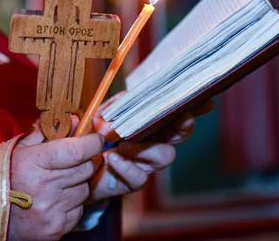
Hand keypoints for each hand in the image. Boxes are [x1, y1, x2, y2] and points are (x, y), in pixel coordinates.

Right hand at [8, 131, 103, 239]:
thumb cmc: (4, 177)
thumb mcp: (20, 150)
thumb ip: (48, 134)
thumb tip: (77, 121)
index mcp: (33, 163)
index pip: (76, 151)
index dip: (92, 143)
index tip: (96, 139)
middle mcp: (43, 188)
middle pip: (85, 169)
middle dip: (83, 162)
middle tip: (72, 161)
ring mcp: (51, 210)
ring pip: (84, 190)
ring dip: (76, 185)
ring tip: (57, 185)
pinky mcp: (56, 228)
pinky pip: (77, 211)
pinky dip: (70, 205)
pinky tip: (54, 201)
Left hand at [76, 92, 214, 201]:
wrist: (76, 168)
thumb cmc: (90, 139)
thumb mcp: (96, 117)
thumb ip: (110, 107)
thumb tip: (124, 97)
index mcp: (147, 123)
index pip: (172, 112)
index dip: (189, 106)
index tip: (203, 100)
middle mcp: (152, 142)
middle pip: (179, 134)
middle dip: (182, 125)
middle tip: (180, 117)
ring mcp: (145, 163)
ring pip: (164, 155)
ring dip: (146, 147)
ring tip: (124, 144)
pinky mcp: (133, 180)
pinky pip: (140, 176)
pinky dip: (126, 166)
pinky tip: (112, 158)